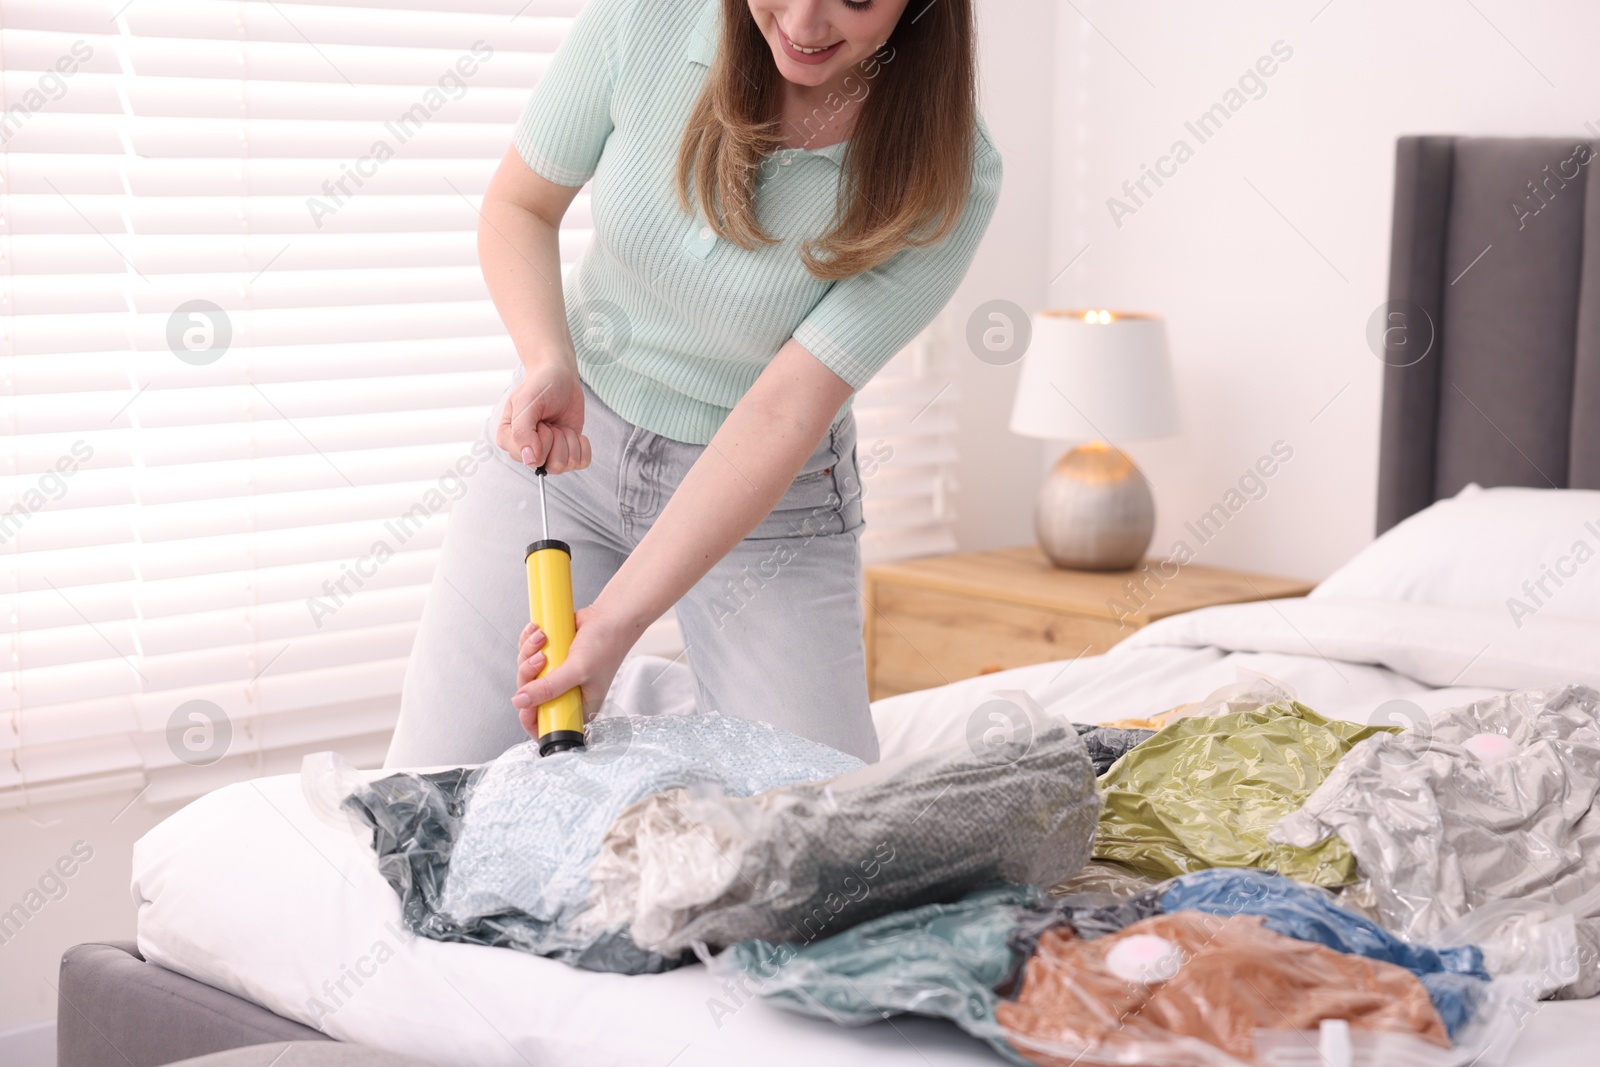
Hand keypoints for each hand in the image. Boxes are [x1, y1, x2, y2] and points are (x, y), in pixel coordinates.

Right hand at [497, 360, 591, 472]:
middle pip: (551, 465)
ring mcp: (548, 455)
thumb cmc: (540, 387)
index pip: (532, 459)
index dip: (542, 438)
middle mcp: (528, 452)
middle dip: (557, 438)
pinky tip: (573, 432)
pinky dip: (583, 445)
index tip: (540, 420)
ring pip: (567, 465)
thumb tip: (529, 460)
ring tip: (559, 425)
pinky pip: (582, 463)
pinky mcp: (567, 453)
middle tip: (550, 421)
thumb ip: (523, 431)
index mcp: (509, 441)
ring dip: (569, 440)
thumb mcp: (527, 402)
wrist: (560, 377)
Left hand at [511, 604, 633, 737]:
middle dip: (528, 674)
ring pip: (526, 671)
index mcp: (576, 706)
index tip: (524, 701)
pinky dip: (529, 641)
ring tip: (543, 640)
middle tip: (542, 660)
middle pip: (529, 695)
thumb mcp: (578, 671)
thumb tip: (521, 700)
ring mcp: (556, 674)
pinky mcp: (550, 656)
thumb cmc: (606, 645)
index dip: (529, 716)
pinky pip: (528, 653)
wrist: (609, 616)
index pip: (545, 724)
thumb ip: (549, 688)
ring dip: (529, 652)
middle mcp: (564, 692)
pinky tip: (539, 632)